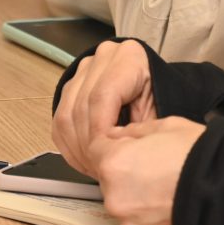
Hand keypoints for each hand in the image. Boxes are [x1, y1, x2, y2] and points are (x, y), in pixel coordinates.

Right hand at [52, 38, 156, 174]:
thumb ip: (136, 131)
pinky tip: (82, 158)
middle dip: (88, 144)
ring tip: (92, 166)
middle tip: (99, 168)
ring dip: (76, 146)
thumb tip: (114, 152)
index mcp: (130, 57)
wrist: (158, 90)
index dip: (100, 131)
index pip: (101, 96)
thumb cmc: (163, 101)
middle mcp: (105, 57)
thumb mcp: (159, 116)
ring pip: (67, 114)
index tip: (105, 155)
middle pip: (81, 106)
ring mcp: (87, 68)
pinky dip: (69, 142)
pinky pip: (60, 117)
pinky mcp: (74, 84)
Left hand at [85, 117, 206, 224]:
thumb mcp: (165, 126)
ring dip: (135, 197)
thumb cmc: (200, 155)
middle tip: (154, 167)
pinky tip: (168, 206)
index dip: (113, 144)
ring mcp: (128, 223)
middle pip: (108, 179)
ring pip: (122, 204)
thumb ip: (132, 131)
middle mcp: (114, 196)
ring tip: (165, 188)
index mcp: (113, 163)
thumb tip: (116, 136)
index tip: (128, 146)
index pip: (95, 149)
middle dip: (124, 172)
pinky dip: (148, 217)